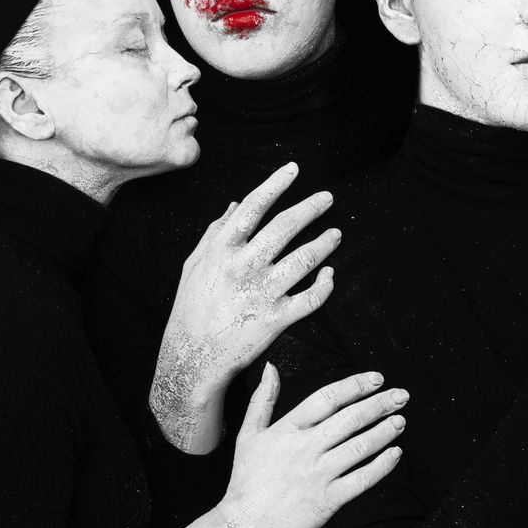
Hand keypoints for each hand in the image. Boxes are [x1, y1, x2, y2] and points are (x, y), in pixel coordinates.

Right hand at [151, 162, 340, 450]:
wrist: (191, 358)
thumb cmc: (190, 309)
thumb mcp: (194, 266)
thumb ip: (214, 233)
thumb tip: (234, 204)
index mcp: (223, 250)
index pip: (254, 207)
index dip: (275, 184)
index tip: (294, 169)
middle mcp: (244, 266)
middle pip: (285, 227)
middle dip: (310, 208)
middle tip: (327, 198)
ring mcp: (262, 293)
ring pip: (304, 260)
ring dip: (324, 243)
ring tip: (336, 234)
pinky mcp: (276, 320)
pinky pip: (310, 299)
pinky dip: (325, 285)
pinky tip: (331, 275)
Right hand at [220, 365, 407, 527]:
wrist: (243, 527)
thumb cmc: (246, 480)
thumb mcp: (248, 434)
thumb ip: (262, 399)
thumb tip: (271, 367)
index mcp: (288, 429)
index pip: (328, 398)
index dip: (355, 385)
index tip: (376, 378)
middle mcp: (306, 448)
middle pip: (350, 419)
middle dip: (379, 404)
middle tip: (401, 395)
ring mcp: (318, 475)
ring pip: (360, 447)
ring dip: (384, 431)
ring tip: (400, 420)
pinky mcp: (328, 500)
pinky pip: (362, 480)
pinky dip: (382, 466)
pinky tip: (395, 454)